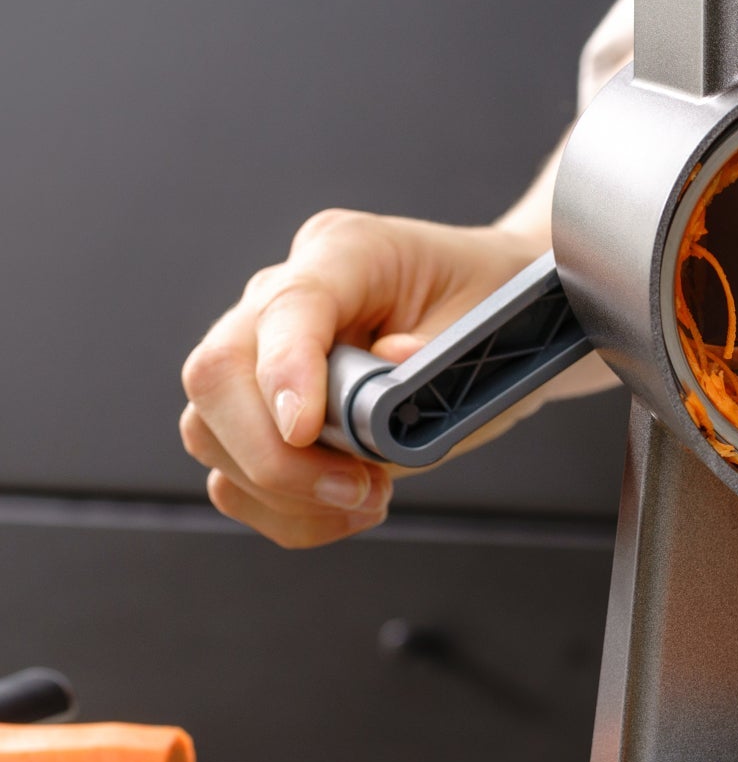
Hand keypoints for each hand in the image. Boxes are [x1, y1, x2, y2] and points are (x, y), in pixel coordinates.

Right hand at [179, 209, 600, 547]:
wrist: (504, 321)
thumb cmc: (496, 312)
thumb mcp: (492, 324)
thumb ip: (438, 350)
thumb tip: (389, 365)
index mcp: (347, 251)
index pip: (287, 307)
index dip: (286, 371)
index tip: (304, 431)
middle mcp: (283, 295)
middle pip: (217, 375)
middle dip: (275, 454)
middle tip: (359, 489)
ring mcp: (262, 353)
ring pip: (210, 430)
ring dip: (280, 490)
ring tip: (368, 498)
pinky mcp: (263, 412)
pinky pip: (234, 475)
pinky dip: (283, 510)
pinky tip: (346, 508)